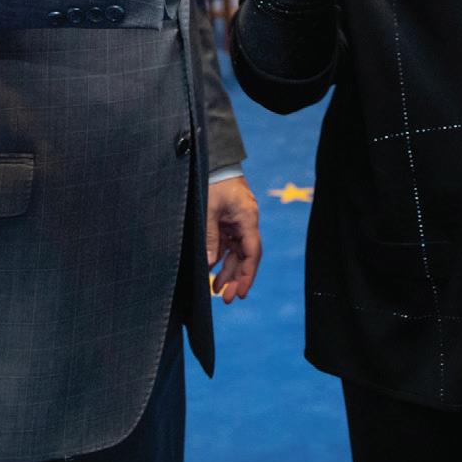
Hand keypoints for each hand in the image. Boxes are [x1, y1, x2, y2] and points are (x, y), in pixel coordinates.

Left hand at [205, 175, 261, 302]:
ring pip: (236, 253)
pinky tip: (213, 273)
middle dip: (237, 279)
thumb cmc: (213, 182)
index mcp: (247, 219)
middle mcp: (246, 223)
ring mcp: (237, 223)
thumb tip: (211, 263)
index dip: (247, 274)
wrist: (214, 162)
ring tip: (217, 291)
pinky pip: (228, 245)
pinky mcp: (228, 221)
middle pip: (246, 256)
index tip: (241, 293)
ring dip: (228, 272)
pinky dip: (222, 259)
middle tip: (228, 300)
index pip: (252, 252)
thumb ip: (210, 237)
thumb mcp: (209, 209)